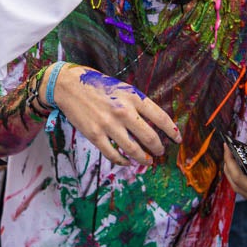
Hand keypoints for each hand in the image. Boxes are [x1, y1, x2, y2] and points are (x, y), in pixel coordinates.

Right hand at [48, 65, 181, 165]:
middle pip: (149, 137)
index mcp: (133, 97)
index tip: (177, 139)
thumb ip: (136, 103)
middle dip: (158, 148)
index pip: (160, 117)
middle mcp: (123, 111)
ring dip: (143, 159)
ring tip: (147, 161)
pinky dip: (122, 161)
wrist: (68, 85)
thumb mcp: (122, 88)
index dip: (172, 131)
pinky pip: (113, 154)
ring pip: (133, 150)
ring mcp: (108, 125)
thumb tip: (153, 123)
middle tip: (160, 152)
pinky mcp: (95, 135)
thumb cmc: (97, 85)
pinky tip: (126, 161)